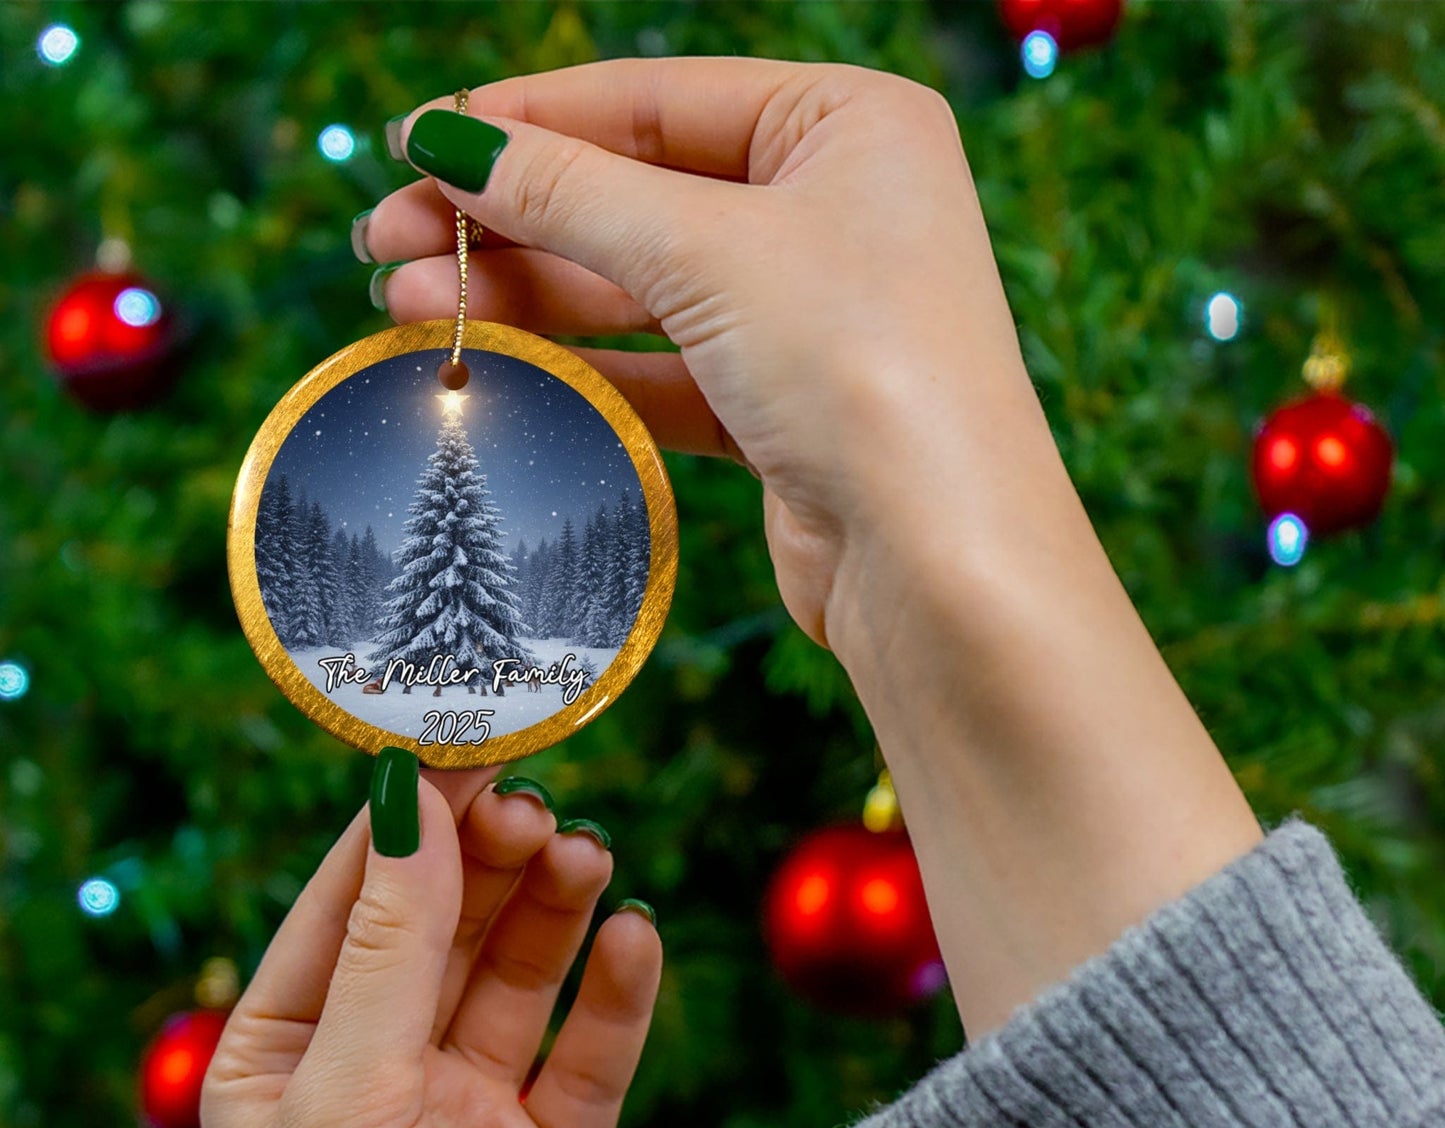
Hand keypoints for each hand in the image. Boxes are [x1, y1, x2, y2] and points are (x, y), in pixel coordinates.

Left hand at [202, 765, 660, 1127]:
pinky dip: (617, 995)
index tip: (468, 744)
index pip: (352, 900)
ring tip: (588, 857)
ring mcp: (469, 1113)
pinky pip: (591, 1055)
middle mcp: (380, 1071)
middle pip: (446, 927)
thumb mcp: (346, 1096)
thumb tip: (412, 801)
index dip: (409, 822)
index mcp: (289, 1052)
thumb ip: (391, 946)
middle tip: (539, 808)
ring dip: (555, 911)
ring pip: (521, 977)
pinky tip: (635, 941)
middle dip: (490, 862)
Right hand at [362, 57, 1060, 661]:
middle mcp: (834, 210)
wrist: (939, 561)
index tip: (415, 143)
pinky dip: (581, 369)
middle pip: (637, 196)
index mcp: (847, 125)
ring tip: (404, 305)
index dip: (527, 120)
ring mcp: (808, 315)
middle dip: (508, 219)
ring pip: (640, 290)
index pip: (655, 100)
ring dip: (526, 297)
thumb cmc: (861, 368)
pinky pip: (662, 371)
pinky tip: (492, 365)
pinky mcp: (782, 410)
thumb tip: (449, 141)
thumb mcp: (707, 251)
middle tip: (384, 241)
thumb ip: (571, 192)